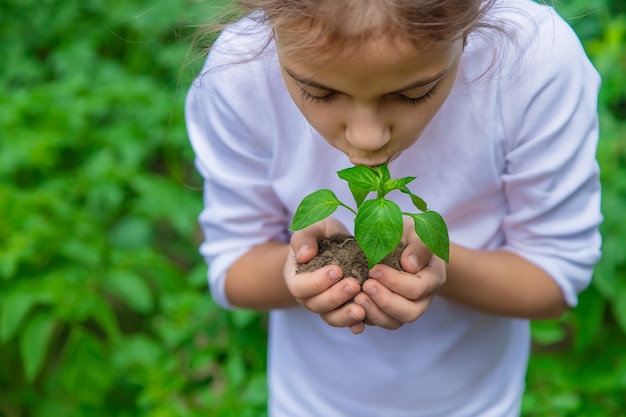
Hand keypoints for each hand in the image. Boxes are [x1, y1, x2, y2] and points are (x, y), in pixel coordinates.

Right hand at [284, 218, 367, 333]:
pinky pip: (346, 322)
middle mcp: (308, 296)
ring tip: (361, 309)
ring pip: (331, 318)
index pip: (300, 287)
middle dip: (336, 297)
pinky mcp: (342, 311)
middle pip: (316, 305)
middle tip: (354, 285)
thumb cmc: (322, 236)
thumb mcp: (314, 228)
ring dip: (345, 316)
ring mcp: (325, 306)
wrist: (336, 246)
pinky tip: (364, 323)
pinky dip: (354, 325)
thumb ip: (305, 238)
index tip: (337, 270)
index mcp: (296, 277)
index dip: (317, 282)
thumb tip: (304, 255)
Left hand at [353, 218, 446, 329]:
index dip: (395, 282)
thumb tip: (410, 265)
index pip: (418, 288)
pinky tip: (353, 307)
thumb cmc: (407, 233)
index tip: (374, 269)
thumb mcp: (415, 230)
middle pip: (410, 313)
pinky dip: (366, 319)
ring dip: (375, 313)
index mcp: (433, 277)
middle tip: (366, 285)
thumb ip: (418, 246)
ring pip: (394, 322)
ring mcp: (406, 307)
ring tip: (358, 297)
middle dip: (386, 301)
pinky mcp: (389, 312)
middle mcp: (423, 298)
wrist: (398, 240)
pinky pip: (379, 323)